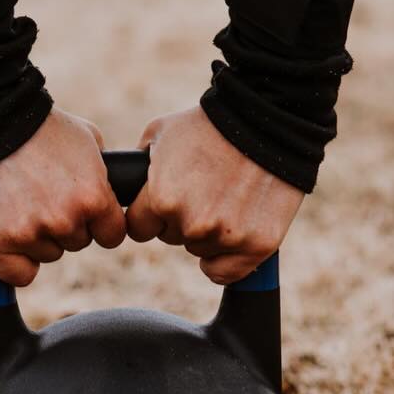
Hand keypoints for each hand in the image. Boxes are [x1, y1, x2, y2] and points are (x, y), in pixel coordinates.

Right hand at [0, 108, 125, 285]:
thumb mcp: (87, 141)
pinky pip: (18, 273)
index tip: (85, 211)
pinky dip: (14, 260)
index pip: (112, 235)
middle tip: (42, 193)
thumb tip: (113, 196)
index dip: (100, 222)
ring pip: (47, 255)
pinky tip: (8, 231)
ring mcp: (25, 233)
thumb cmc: (38, 126)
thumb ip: (102, 176)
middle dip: (65, 223)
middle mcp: (62, 220)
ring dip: (38, 237)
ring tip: (19, 200)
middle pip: (77, 243)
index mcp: (91, 197)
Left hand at [126, 108, 303, 283]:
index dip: (151, 212)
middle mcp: (191, 224)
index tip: (166, 198)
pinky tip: (232, 235)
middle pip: (171, 237)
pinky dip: (226, 260)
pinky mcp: (255, 245)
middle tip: (205, 188)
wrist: (267, 121)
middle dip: (182, 217)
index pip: (139, 228)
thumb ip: (139, 167)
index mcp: (162, 199)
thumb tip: (126, 185)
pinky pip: (224, 272)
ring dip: (208, 232)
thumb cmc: (210, 123)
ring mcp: (225, 237)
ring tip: (228, 196)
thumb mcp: (160, 134)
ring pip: (199, 250)